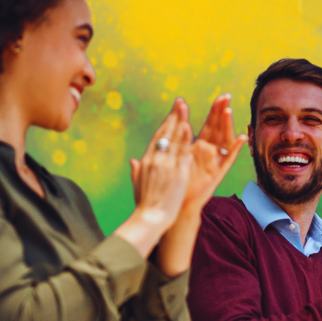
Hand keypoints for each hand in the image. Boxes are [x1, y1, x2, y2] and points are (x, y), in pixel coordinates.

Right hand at [115, 98, 193, 260]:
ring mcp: (165, 165)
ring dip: (179, 121)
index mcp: (147, 162)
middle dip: (173, 117)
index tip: (171, 115)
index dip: (165, 125)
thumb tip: (134, 161)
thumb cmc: (144, 206)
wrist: (149, 218)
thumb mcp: (138, 185)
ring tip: (184, 107)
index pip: (157, 139)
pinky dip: (183, 139)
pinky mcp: (175, 173)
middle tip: (180, 102)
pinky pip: (181, 153)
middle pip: (165, 134)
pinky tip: (187, 127)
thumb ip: (137, 171)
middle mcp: (155, 160)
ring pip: (173, 139)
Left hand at [180, 93, 246, 212]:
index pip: (208, 125)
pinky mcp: (217, 174)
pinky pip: (228, 159)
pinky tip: (242, 138)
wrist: (178, 205)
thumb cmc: (174, 185)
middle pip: (217, 129)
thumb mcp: (170, 160)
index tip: (218, 97)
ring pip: (223, 140)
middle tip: (226, 96)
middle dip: (221, 112)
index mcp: (198, 148)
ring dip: (226, 125)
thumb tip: (170, 127)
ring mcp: (214, 163)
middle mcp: (209, 154)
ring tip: (228, 110)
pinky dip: (235, 149)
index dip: (213, 111)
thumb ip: (171, 144)